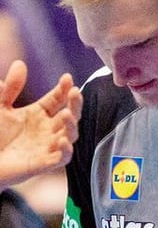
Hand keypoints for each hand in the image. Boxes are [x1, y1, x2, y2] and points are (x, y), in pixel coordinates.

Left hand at [0, 61, 77, 189]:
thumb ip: (10, 87)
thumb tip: (20, 64)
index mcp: (39, 114)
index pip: (57, 99)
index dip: (64, 89)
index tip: (67, 78)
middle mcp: (48, 129)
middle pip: (69, 115)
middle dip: (75, 104)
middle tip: (75, 92)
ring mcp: (48, 146)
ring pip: (69, 135)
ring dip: (71, 125)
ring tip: (66, 114)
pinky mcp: (44, 163)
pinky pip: (61, 158)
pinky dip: (65, 151)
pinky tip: (62, 141)